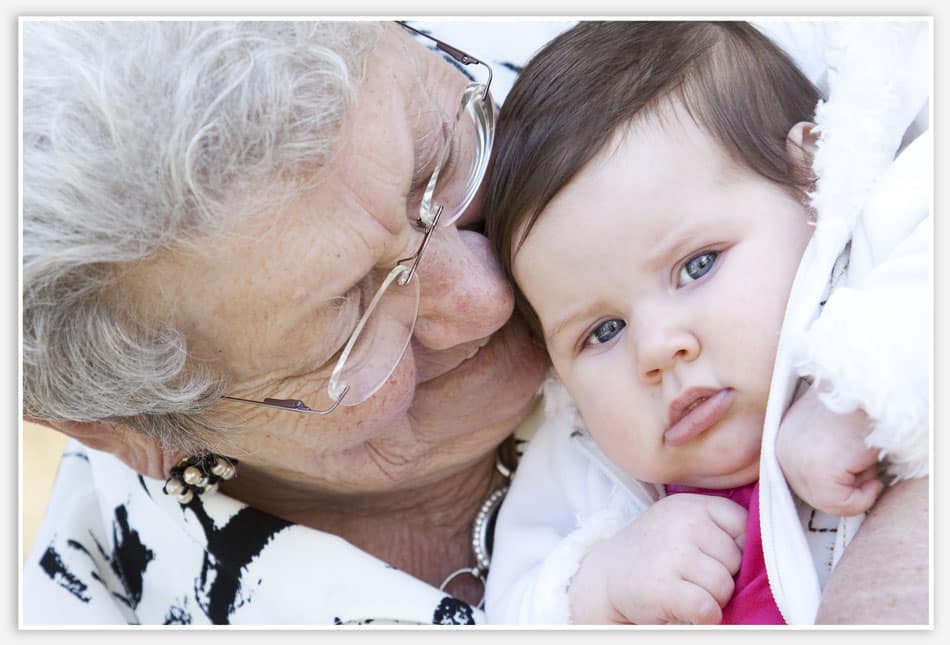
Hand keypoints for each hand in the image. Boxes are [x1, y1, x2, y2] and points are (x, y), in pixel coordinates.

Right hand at [568, 494, 746, 624]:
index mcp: (692, 504)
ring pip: (725, 586)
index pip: (744, 525)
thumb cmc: (655, 554)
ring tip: (683, 589)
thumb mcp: (683, 525)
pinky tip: (682, 606)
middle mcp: (683, 523)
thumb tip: (764, 553)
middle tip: (689, 575)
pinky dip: (702, 617)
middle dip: (722, 575)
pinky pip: (708, 608)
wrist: (606, 576)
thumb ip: (719, 530)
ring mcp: (673, 553)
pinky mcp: (664, 586)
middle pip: (737, 560)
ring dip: (711, 598)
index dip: (734, 548)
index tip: (710, 555)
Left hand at [777, 385, 882, 516]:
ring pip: (830, 503)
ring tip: (864, 457)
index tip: (852, 469)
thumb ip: (816, 458)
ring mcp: (798, 464)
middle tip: (862, 462)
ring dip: (857, 487)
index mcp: (779, 442)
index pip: (801, 485)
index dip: (834, 484)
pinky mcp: (819, 472)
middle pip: (813, 497)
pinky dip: (865, 496)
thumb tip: (830, 491)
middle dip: (844, 487)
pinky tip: (872, 469)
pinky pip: (844, 505)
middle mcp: (781, 453)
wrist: (871, 385)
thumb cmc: (856, 405)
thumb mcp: (822, 431)